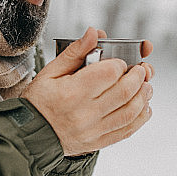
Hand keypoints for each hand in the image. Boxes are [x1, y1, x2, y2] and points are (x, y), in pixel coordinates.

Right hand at [22, 28, 153, 155]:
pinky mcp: (99, 142)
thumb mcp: (50, 72)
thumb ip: (75, 52)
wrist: (30, 134)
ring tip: (146, 85)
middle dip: (139, 76)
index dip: (120, 64)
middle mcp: (85, 113)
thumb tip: (94, 33)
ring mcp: (94, 130)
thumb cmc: (39, 102)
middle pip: (125, 91)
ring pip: (130, 111)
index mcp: (72, 92)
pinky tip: (143, 106)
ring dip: (144, 95)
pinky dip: (140, 117)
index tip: (120, 62)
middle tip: (142, 69)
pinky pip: (127, 130)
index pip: (108, 73)